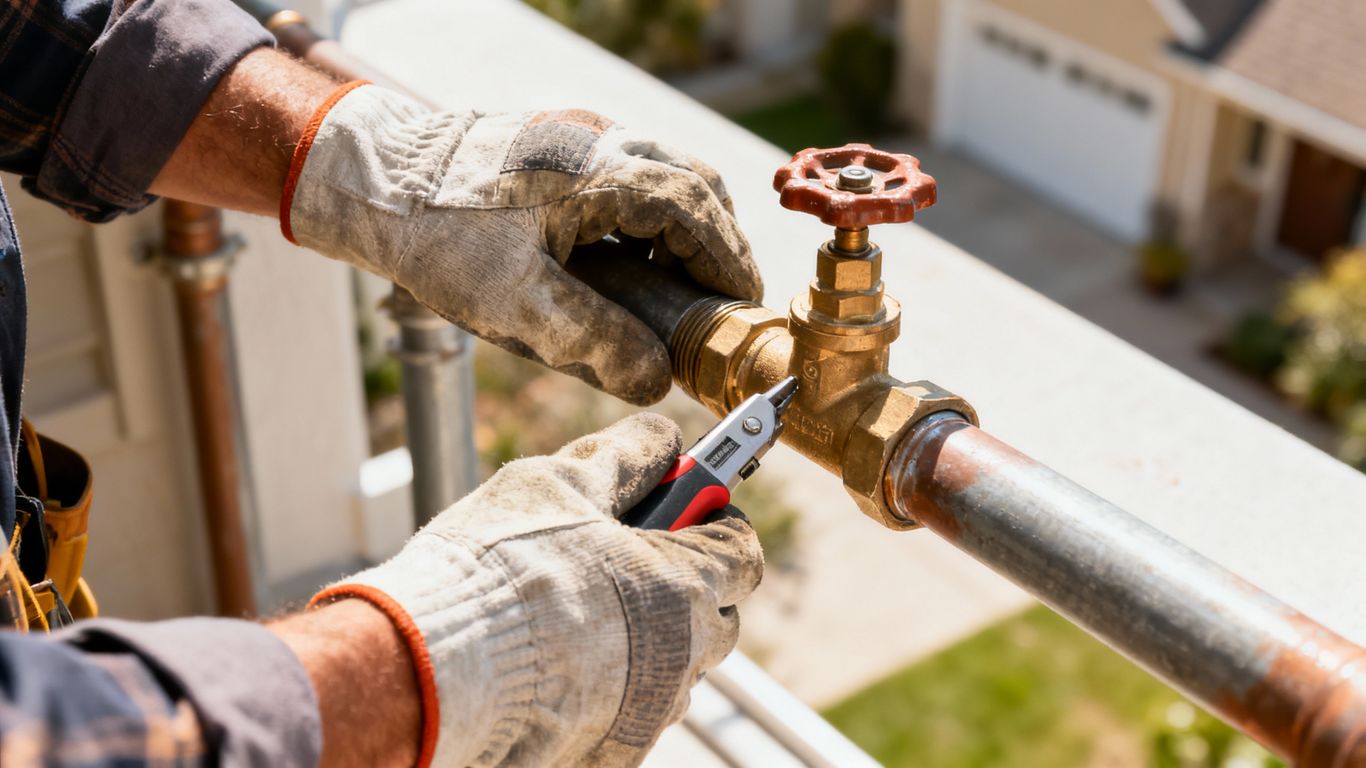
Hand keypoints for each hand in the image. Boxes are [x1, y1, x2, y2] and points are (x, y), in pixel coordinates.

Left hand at [285, 85, 761, 404]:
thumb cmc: (438, 234)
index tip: (741, 306)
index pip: (697, 209)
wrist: (373, 181)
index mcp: (600, 169)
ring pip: (664, 176)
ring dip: (683, 230)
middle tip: (719, 303)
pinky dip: (648, 218)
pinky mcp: (561, 146)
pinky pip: (629, 176)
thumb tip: (657, 380)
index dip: (727, 260)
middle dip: (715, 245)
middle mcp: (600, 139)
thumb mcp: (517, 304)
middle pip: (693, 184)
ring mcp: (580, 136)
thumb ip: (594, 343)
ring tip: (677, 291)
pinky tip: (628, 262)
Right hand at [312, 414, 763, 766]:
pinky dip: (615, 685)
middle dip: (691, 583)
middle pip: (720, 617)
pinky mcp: (612, 752)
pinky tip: (563, 661)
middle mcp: (681, 657)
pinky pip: (635, 712)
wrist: (434, 666)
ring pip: (678, 669)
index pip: (743, 553)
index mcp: (683, 585)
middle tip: (632, 558)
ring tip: (586, 612)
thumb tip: (663, 438)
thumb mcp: (559, 482)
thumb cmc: (499, 566)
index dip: (718, 524)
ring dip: (654, 639)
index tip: (690, 508)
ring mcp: (648, 712)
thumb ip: (625, 456)